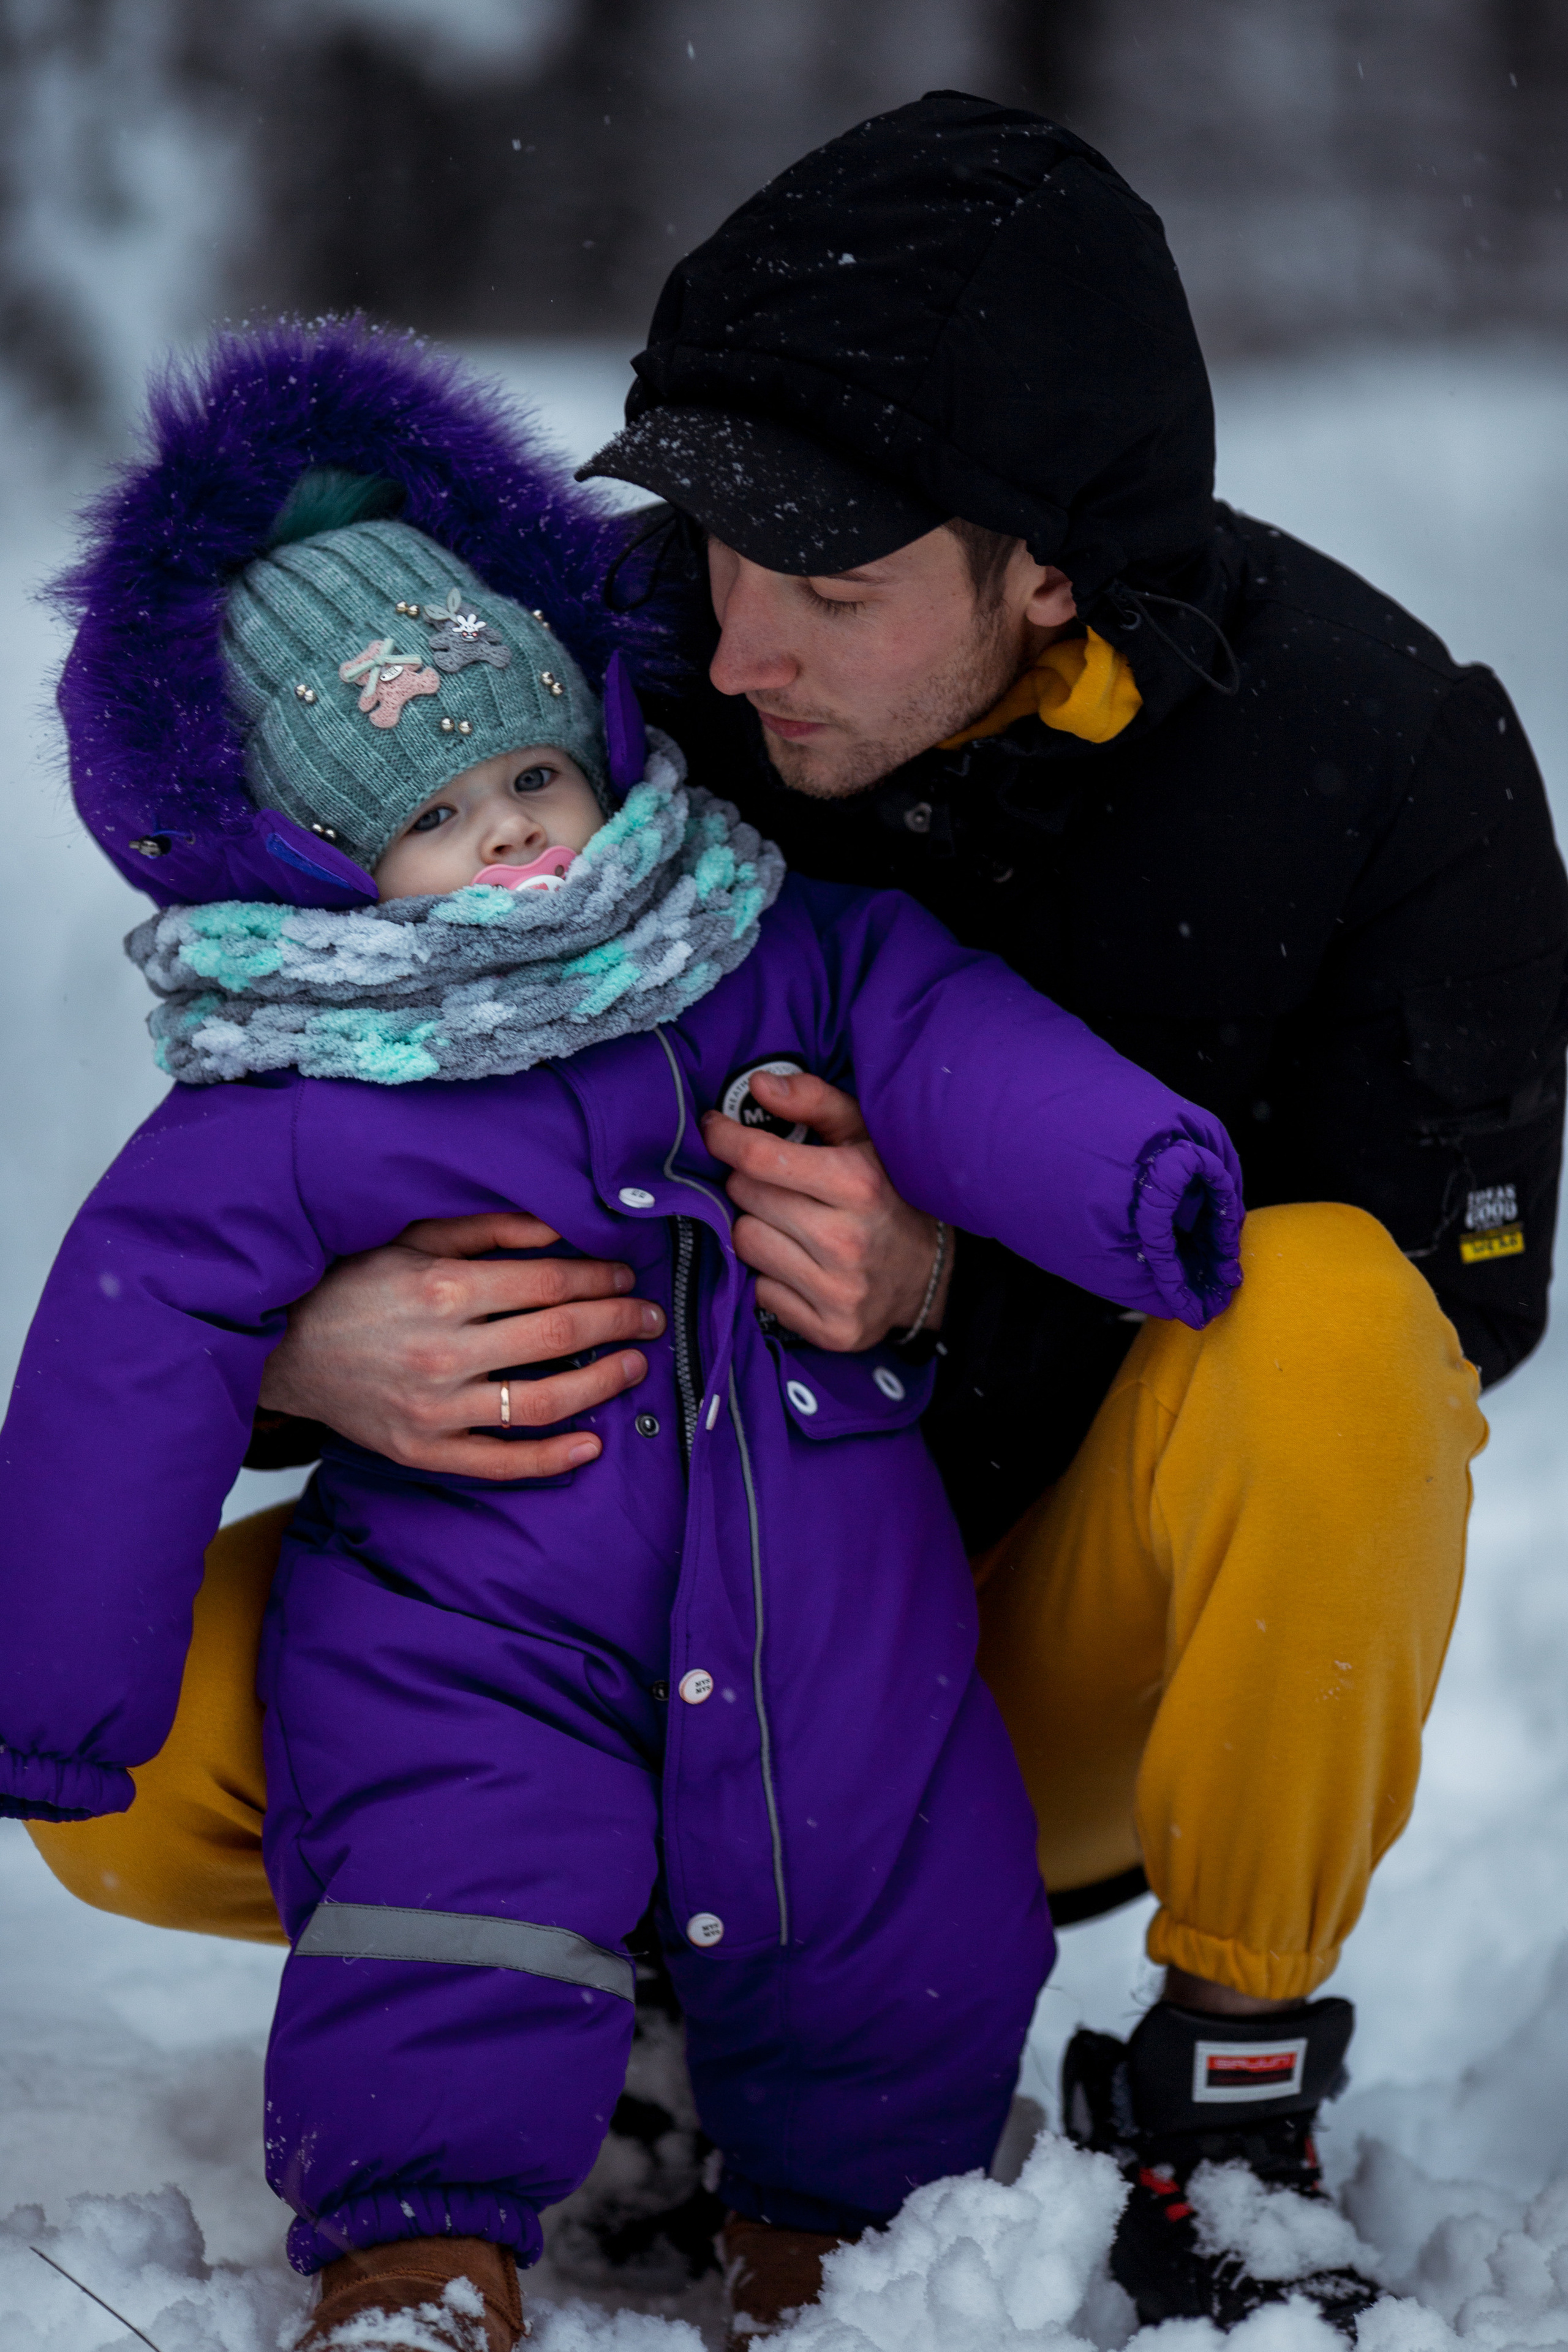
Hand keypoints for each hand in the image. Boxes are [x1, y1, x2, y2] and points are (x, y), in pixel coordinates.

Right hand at [259, 1212, 663, 1480]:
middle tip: (651, 1317)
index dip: (599, 1279)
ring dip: (603, 1384)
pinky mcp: (424, 1451)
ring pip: (543, 1401)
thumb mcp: (411, 1237)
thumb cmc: (351, 1284)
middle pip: (559, 1336)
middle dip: (618, 1323)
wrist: (282, 1350)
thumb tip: (560, 1228)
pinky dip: (553, 1457)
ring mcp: (435, 1409)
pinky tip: (593, 1443)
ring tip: (635, 1367)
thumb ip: (487, 1229)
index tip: (626, 1277)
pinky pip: (501, 1462)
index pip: (549, 1283)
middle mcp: (444, 1351)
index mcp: (443, 1289)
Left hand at [700, 1070, 952, 1350]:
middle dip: (749, 1184)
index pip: (760, 1159)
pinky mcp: (829, 1329)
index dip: (726, 1139)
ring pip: (746, 1245)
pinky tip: (796, 1265)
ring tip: (786, 1225)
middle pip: (746, 1199)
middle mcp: (847, 1240)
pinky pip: (760, 1293)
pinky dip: (769, 1276)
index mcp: (858, 1183)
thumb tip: (759, 1085)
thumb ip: (814, 1101)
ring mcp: (838, 1290)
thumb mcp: (865, 1136)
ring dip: (755, 1229)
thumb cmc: (887, 1194)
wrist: (932, 1276)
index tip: (714, 1129)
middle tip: (773, 1185)